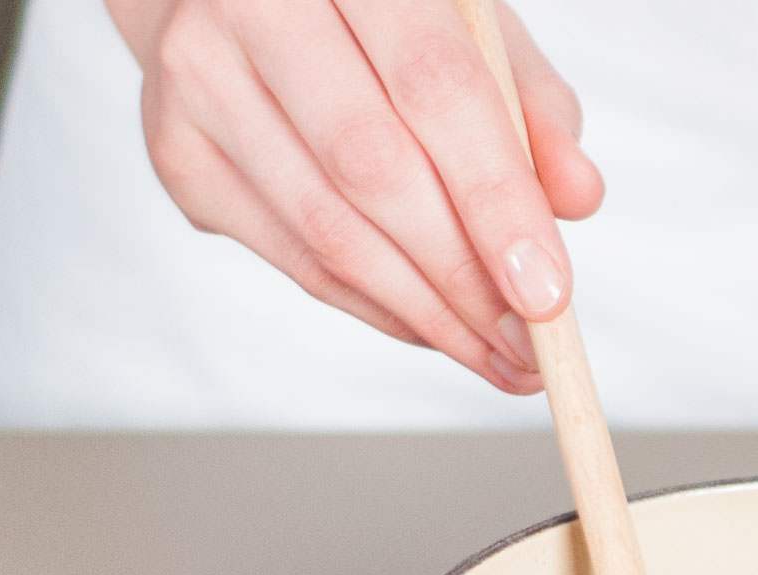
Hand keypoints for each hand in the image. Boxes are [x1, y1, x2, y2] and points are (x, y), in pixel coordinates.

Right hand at [114, 0, 603, 392]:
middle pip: (374, 172)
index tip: (549, 293)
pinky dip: (377, 308)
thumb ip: (530, 103)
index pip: (434, 88)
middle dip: (465, 281)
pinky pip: (296, 260)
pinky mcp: (179, 155)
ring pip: (328, 233)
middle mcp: (251, 8)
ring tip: (499, 357)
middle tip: (533, 348)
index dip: (496, 199)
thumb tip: (578, 198)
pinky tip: (434, 327)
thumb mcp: (470, 25)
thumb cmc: (376, 13)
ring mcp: (199, 83)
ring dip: (427, 315)